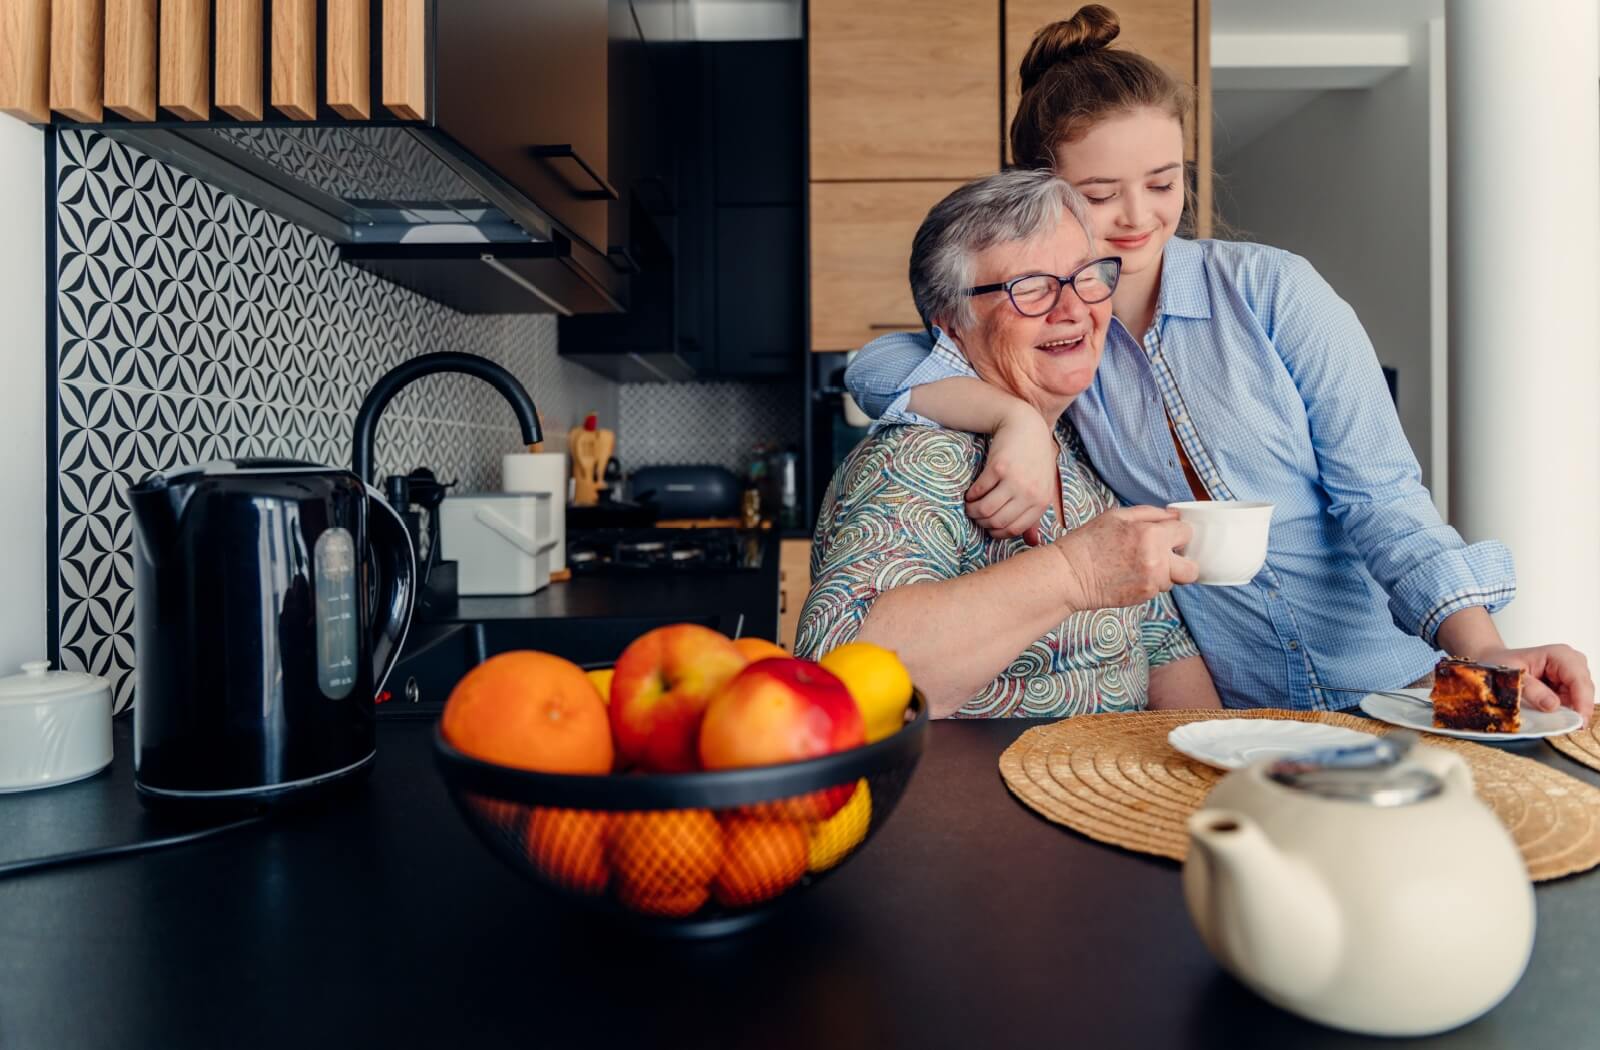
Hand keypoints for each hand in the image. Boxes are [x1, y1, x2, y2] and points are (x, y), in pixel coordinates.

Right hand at [966, 405, 1057, 544]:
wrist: (1026, 426)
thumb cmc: (1033, 460)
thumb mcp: (1041, 487)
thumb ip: (1035, 515)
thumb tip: (1032, 542)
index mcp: (1041, 501)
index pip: (1015, 530)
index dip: (997, 532)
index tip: (988, 527)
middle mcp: (1029, 493)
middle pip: (997, 521)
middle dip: (982, 522)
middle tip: (976, 516)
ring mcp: (1014, 480)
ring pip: (986, 509)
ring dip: (973, 511)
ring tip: (970, 506)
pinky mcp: (998, 468)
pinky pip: (978, 491)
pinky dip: (971, 496)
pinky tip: (970, 493)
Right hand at [1054, 506, 1198, 609]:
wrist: (1070, 574)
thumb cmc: (1089, 541)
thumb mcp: (1117, 516)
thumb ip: (1151, 513)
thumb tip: (1175, 516)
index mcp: (1151, 534)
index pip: (1186, 532)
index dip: (1176, 533)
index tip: (1166, 534)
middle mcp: (1157, 560)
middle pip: (1191, 567)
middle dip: (1182, 561)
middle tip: (1165, 556)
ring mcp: (1152, 581)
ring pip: (1173, 579)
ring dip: (1162, 573)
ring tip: (1137, 565)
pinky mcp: (1144, 596)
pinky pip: (1158, 589)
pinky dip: (1149, 582)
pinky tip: (1130, 575)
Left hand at [1474, 645, 1593, 724]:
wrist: (1495, 663)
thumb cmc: (1501, 665)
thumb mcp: (1511, 677)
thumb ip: (1532, 690)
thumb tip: (1553, 705)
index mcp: (1559, 655)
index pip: (1579, 679)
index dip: (1582, 702)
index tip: (1579, 722)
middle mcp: (1570, 662)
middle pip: (1584, 689)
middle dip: (1577, 708)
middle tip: (1566, 726)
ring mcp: (1570, 674)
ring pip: (1580, 697)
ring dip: (1569, 710)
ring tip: (1551, 717)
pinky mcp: (1567, 685)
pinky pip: (1572, 702)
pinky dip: (1564, 710)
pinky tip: (1550, 713)